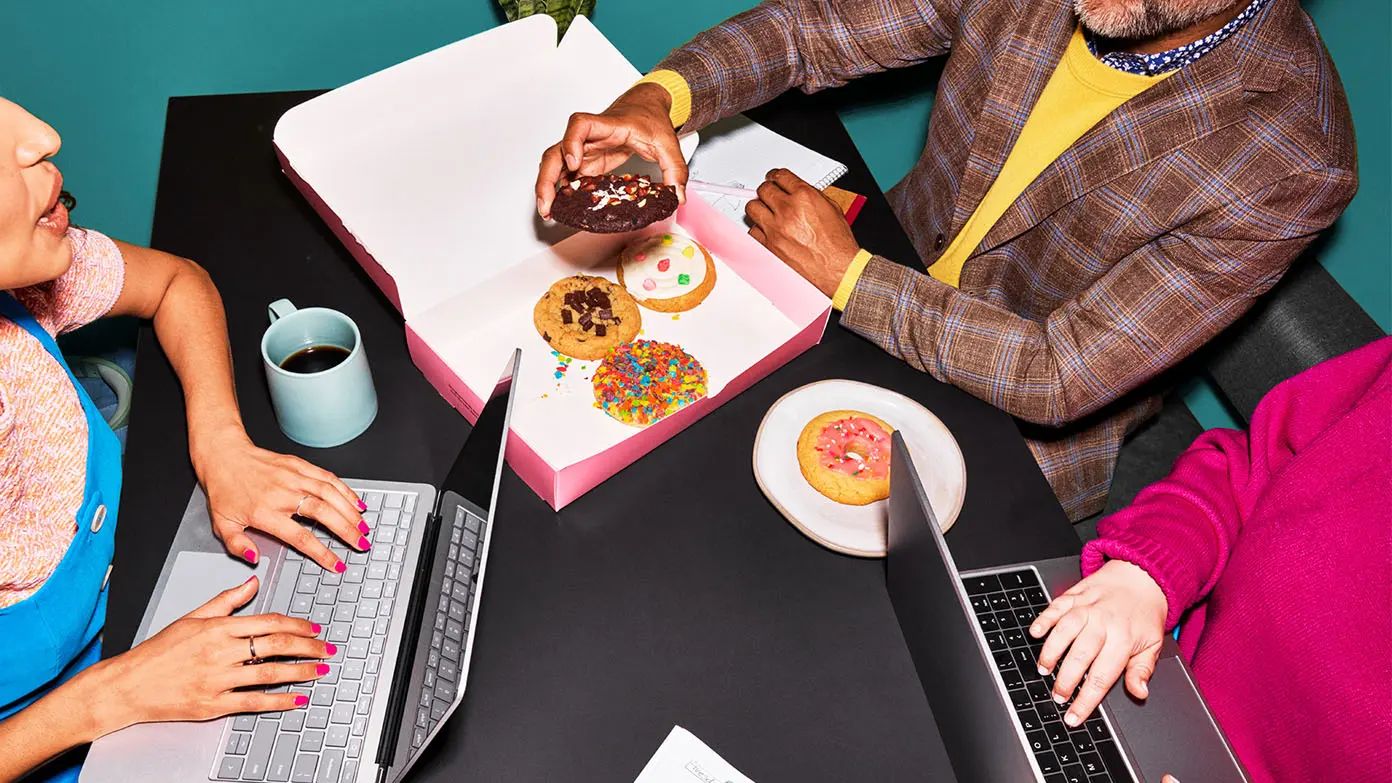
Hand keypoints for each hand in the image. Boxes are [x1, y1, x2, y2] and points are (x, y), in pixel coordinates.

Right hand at [84, 577, 331, 735]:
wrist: (128, 685)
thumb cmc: (158, 652)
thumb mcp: (192, 617)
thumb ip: (226, 600)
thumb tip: (253, 582)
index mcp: (217, 628)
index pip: (269, 622)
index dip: (297, 625)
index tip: (313, 628)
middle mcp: (220, 652)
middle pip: (276, 645)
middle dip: (308, 647)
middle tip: (327, 648)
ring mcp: (218, 680)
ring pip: (270, 673)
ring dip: (301, 672)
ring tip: (320, 671)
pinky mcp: (213, 705)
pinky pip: (254, 702)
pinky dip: (279, 700)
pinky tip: (296, 698)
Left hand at [191, 425, 367, 571]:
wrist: (224, 455)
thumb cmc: (224, 490)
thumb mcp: (222, 524)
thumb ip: (238, 546)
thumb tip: (255, 560)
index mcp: (265, 512)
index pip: (300, 537)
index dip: (322, 553)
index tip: (337, 563)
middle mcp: (283, 493)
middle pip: (323, 513)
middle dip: (347, 530)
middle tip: (361, 543)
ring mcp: (293, 476)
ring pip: (330, 494)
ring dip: (350, 511)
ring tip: (364, 526)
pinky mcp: (299, 464)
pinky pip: (327, 477)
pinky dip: (345, 490)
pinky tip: (355, 502)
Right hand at [535, 82, 686, 217]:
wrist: (646, 107)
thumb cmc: (650, 117)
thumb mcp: (668, 143)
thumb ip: (675, 169)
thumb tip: (677, 196)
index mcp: (607, 125)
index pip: (580, 125)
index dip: (571, 142)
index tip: (573, 163)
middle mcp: (589, 137)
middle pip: (556, 151)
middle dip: (546, 178)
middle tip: (547, 204)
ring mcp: (585, 149)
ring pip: (556, 164)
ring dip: (547, 187)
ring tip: (548, 211)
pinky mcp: (587, 161)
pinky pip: (567, 175)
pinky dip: (560, 190)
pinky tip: (561, 207)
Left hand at [745, 169, 859, 296]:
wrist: (837, 269)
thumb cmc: (838, 244)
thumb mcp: (832, 209)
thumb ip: (811, 196)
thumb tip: (797, 192)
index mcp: (805, 197)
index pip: (781, 176)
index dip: (775, 176)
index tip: (773, 179)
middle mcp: (788, 210)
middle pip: (763, 189)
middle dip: (767, 190)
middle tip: (769, 194)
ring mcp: (776, 228)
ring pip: (752, 208)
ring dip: (759, 207)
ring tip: (765, 211)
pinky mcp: (769, 245)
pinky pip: (753, 231)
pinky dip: (758, 229)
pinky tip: (766, 230)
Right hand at [1029, 560, 1166, 726]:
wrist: (1143, 576)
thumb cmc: (1145, 614)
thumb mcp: (1153, 645)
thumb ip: (1142, 670)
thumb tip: (1139, 693)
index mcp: (1124, 640)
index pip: (1102, 677)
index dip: (1086, 700)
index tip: (1074, 716)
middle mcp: (1104, 623)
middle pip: (1080, 656)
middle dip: (1066, 681)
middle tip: (1058, 696)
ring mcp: (1088, 607)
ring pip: (1064, 631)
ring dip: (1051, 652)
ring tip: (1044, 669)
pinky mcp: (1075, 594)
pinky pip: (1056, 606)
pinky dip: (1044, 619)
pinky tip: (1036, 632)